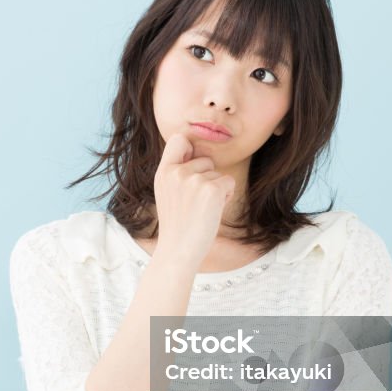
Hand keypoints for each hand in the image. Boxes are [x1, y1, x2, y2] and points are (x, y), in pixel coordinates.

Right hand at [152, 132, 235, 267]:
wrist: (178, 250)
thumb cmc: (177, 224)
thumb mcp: (166, 192)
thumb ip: (176, 172)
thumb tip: (196, 154)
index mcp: (163, 172)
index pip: (178, 139)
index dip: (190, 148)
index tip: (191, 164)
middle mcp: (176, 172)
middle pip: (205, 159)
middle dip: (207, 176)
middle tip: (196, 201)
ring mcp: (193, 180)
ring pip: (217, 172)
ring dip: (216, 189)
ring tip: (202, 208)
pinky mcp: (211, 189)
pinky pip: (228, 182)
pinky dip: (226, 195)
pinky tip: (212, 210)